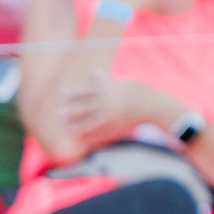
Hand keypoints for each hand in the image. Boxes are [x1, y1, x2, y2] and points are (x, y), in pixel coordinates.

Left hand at [54, 71, 178, 150]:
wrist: (155, 106)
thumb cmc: (139, 91)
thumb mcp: (123, 82)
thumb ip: (106, 80)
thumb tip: (94, 73)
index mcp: (109, 91)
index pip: (87, 92)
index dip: (73, 94)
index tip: (61, 94)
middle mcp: (109, 104)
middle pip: (86, 108)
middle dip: (72, 112)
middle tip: (58, 114)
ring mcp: (114, 116)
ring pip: (94, 123)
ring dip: (81, 127)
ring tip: (71, 130)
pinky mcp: (119, 127)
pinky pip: (104, 133)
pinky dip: (95, 137)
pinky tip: (86, 141)